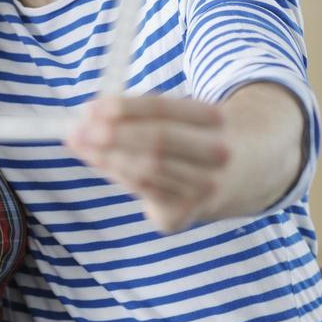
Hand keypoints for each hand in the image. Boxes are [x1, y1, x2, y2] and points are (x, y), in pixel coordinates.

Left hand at [67, 94, 229, 232]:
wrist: (241, 174)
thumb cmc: (192, 136)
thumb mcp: (181, 116)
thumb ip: (137, 114)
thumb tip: (87, 116)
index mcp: (215, 118)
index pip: (164, 110)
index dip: (125, 109)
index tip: (91, 106)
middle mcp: (216, 155)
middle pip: (158, 143)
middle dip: (114, 136)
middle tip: (79, 129)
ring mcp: (204, 189)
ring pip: (146, 172)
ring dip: (106, 157)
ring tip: (80, 143)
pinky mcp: (184, 215)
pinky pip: (141, 193)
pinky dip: (118, 175)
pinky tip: (102, 162)